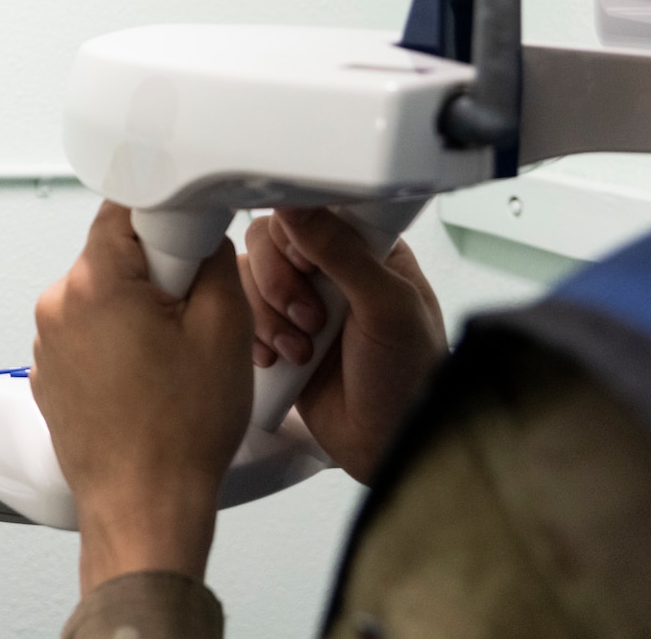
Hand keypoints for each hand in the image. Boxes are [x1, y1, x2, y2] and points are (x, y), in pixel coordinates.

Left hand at [30, 202, 252, 594]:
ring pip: (104, 297)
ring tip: (170, 361)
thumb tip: (201, 233)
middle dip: (157, 274)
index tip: (189, 243)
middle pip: (114, 254)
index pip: (124, 206)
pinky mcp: (51, 373)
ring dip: (138, 313)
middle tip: (190, 318)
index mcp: (93, 283)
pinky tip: (148, 382)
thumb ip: (214, 258)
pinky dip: (118, 346)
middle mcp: (58, 306)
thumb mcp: (227, 328)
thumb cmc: (178, 435)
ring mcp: (49, 343)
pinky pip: (91, 335)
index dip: (167, 218)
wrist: (145, 506)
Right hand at [240, 208, 446, 480]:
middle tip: (310, 317)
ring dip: (269, 314)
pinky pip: (241, 309)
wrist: (387, 447)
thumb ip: (340, 252)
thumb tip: (295, 205)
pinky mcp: (277, 330)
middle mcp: (332, 268)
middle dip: (281, 282)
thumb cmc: (409, 379)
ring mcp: (301, 299)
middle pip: (271, 239)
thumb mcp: (385, 308)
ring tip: (301, 349)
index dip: (298, 233)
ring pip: (251, 274)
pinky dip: (253, 333)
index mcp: (369, 249)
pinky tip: (278, 359)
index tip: (306, 265)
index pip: (315, 208)